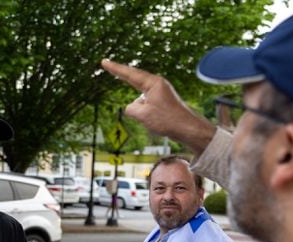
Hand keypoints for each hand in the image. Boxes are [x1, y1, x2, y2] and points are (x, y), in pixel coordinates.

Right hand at [100, 59, 215, 154]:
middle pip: (135, 80)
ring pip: (140, 98)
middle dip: (123, 77)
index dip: (115, 69)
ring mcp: (161, 92)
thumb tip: (130, 107)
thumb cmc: (168, 120)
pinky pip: (147, 104)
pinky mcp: (163, 102)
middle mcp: (157, 84)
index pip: (130, 74)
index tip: (104, 62)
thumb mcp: (142, 115)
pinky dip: (144, 111)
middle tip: (108, 66)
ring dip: (139, 108)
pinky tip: (153, 122)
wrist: (188, 128)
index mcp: (153, 83)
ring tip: (153, 119)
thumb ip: (130, 109)